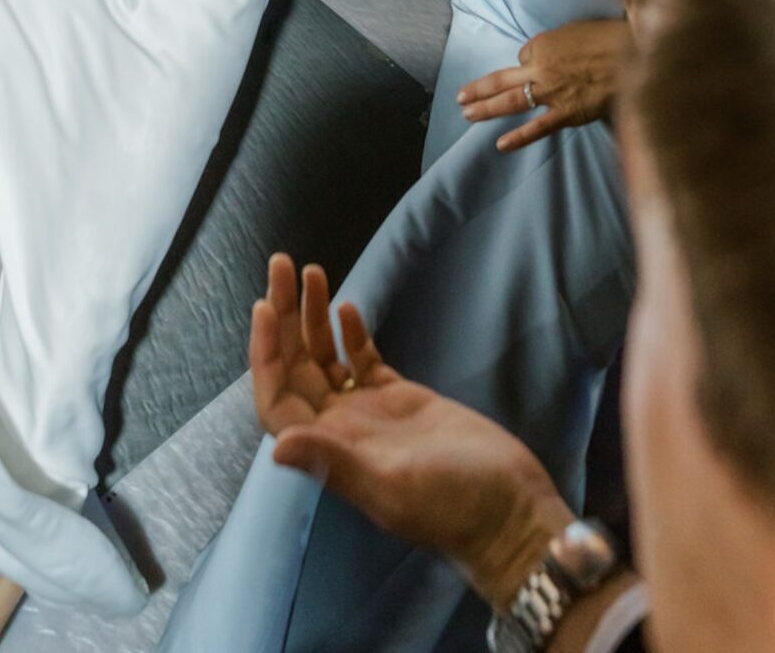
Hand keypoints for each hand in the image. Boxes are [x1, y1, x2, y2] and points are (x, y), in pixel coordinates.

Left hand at [251, 254, 571, 608]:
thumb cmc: (454, 506)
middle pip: (297, 369)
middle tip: (281, 264)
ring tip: (311, 272)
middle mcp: (343, 430)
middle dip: (284, 318)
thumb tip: (277, 449)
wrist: (510, 510)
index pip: (278, 399)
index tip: (264, 306)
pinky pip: (364, 362)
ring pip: (327, 359)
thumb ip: (336, 464)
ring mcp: (372, 413)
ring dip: (313, 318)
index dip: (265, 355)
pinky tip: (347, 307)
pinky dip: (352, 334)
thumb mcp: (392, 486)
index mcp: (332, 451)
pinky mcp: (403, 399)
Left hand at [455, 17, 629, 150]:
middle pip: (501, 80)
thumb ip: (557, 44)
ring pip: (510, 103)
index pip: (525, 55)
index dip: (530, 62)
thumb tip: (549, 58)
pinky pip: (537, 128)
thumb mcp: (577, 30)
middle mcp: (540, 67)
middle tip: (459, 97)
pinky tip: (501, 144)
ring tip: (467, 115)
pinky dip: (518, 137)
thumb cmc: (610, 38)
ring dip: (486, 109)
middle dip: (478, 89)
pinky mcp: (566, 113)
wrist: (636, 55)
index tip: (542, 65)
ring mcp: (551, 92)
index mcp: (542, 43)